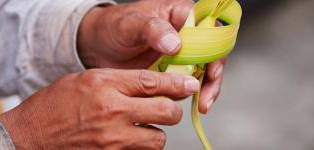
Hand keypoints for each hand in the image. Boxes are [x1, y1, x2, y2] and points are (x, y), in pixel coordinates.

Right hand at [0, 69, 199, 148]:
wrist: (30, 136)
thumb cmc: (55, 105)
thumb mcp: (86, 79)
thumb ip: (120, 80)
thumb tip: (153, 84)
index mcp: (105, 85)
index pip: (153, 82)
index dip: (177, 84)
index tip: (190, 84)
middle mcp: (112, 111)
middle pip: (166, 112)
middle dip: (172, 110)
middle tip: (167, 108)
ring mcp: (112, 139)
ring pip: (158, 139)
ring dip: (156, 133)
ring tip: (141, 127)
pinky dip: (141, 147)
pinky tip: (129, 140)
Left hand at [77, 0, 224, 113]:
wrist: (96, 46)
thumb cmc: (113, 27)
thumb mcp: (130, 24)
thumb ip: (152, 29)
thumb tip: (175, 44)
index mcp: (180, 15)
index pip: (210, 27)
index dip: (217, 47)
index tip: (211, 69)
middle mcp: (186, 34)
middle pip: (213, 53)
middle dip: (213, 76)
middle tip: (206, 96)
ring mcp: (181, 54)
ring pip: (204, 71)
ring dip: (205, 89)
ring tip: (201, 105)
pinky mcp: (172, 72)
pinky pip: (188, 84)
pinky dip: (190, 95)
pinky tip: (187, 105)